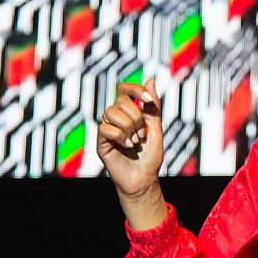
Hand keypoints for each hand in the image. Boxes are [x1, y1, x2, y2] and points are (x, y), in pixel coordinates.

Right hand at [96, 79, 163, 200]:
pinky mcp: (100, 142)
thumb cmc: (150, 155)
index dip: (136, 89)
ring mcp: (107, 129)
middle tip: (142, 134)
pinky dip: (120, 136)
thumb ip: (153, 106)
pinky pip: (105, 128)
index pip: (125, 89)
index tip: (149, 100)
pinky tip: (128, 146)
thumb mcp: (156, 128)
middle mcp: (116, 118)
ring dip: (129, 127)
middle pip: (121, 100)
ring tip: (136, 141)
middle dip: (136, 117)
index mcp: (130, 112)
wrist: (144, 179)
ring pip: (111, 112)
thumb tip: (151, 79)